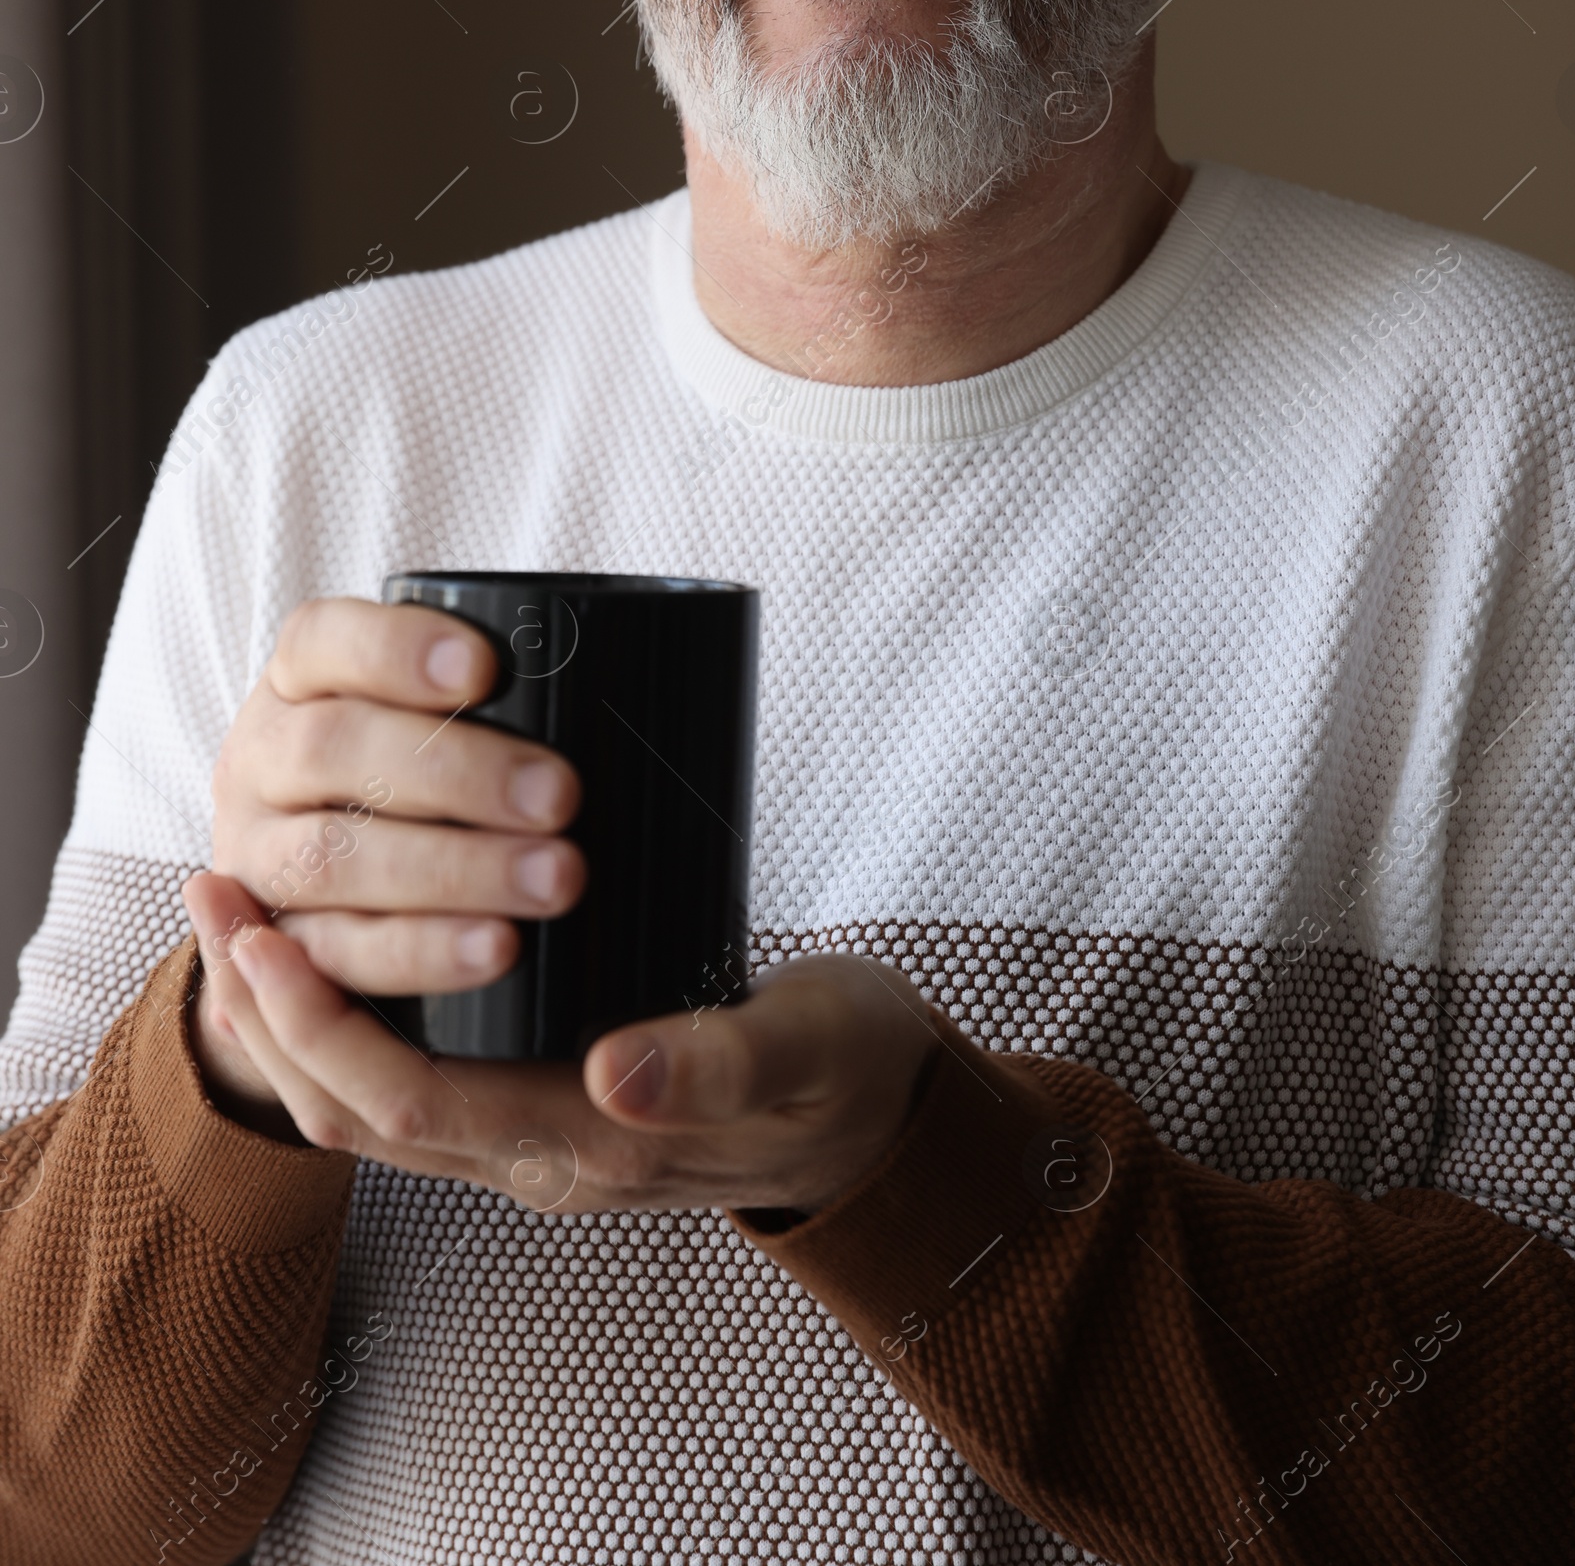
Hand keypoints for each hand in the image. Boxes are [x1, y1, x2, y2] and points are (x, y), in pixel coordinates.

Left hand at [181, 874, 937, 1214]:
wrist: (883, 1120)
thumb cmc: (844, 1071)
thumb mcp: (802, 1050)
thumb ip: (714, 1063)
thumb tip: (615, 1072)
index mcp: (588, 1144)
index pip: (407, 1102)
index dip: (319, 1026)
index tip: (260, 933)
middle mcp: (541, 1157)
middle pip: (359, 1108)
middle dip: (272, 1010)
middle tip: (215, 894)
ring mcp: (539, 1138)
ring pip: (374, 1101)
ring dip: (298, 1015)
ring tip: (246, 911)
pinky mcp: (550, 1101)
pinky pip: (416, 1081)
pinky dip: (355, 1018)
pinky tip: (345, 940)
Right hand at [186, 597, 586, 1130]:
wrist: (305, 869)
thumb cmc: (403, 764)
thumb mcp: (416, 710)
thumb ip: (480, 698)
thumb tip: (599, 684)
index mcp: (296, 679)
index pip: (324, 640)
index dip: (398, 650)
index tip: (486, 668)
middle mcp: (258, 758)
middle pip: (334, 750)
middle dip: (457, 772)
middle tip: (561, 795)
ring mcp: (252, 854)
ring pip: (332, 858)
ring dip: (452, 871)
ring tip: (555, 880)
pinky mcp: (272, 946)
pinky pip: (335, 955)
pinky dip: (422, 952)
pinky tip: (497, 947)